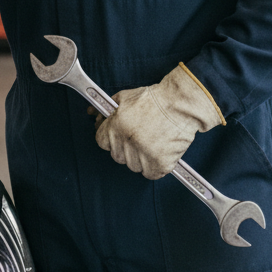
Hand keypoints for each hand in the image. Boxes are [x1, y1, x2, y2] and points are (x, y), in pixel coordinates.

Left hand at [94, 63, 224, 178]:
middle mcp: (127, 142)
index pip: (101, 142)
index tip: (119, 135)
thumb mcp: (123, 98)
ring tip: (151, 142)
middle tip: (138, 137)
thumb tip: (92, 115)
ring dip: (139, 158)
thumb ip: (106, 110)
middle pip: (116, 156)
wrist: (179, 104)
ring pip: (133, 166)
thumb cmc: (152, 99)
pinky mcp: (159, 163)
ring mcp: (143, 154)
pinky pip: (150, 174)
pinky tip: (159, 152)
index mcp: (115, 127)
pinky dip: (154, 167)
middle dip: (124, 148)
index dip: (110, 137)